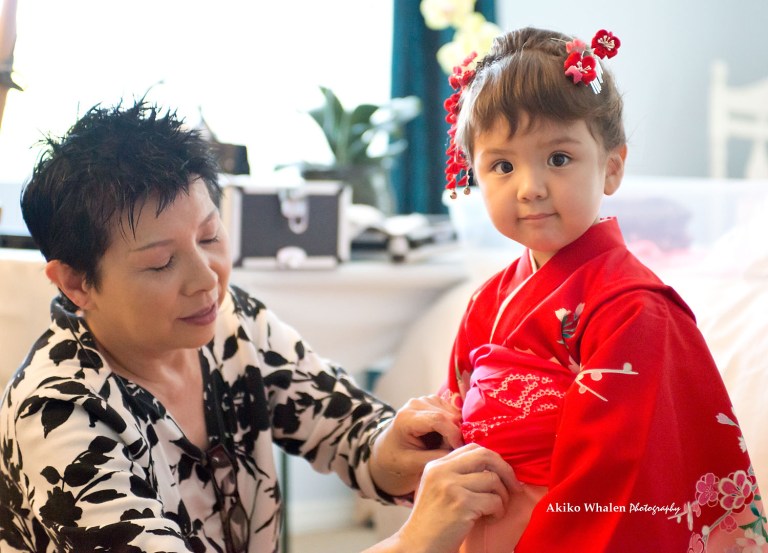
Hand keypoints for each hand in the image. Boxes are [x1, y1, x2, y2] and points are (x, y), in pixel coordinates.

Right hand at [365, 444, 520, 552]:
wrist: (418, 546)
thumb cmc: (432, 522)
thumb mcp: (437, 488)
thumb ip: (456, 473)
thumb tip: (492, 466)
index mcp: (436, 465)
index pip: (472, 448)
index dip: (493, 459)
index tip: (501, 474)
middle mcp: (442, 471)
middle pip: (485, 456)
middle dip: (505, 470)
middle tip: (514, 487)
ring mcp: (451, 486)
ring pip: (493, 479)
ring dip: (502, 497)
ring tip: (495, 510)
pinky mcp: (462, 504)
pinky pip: (494, 501)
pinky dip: (498, 512)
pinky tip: (488, 519)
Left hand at [369, 395, 463, 495]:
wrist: (388, 448)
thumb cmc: (396, 458)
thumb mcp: (411, 464)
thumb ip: (434, 458)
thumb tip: (458, 451)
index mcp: (406, 418)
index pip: (438, 420)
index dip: (453, 434)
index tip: (459, 450)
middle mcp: (416, 404)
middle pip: (448, 416)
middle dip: (455, 435)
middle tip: (450, 452)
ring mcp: (425, 400)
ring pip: (453, 414)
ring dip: (454, 431)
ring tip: (443, 446)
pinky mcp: (434, 401)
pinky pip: (453, 412)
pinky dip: (453, 426)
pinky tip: (443, 438)